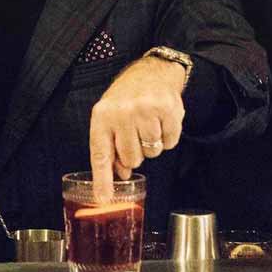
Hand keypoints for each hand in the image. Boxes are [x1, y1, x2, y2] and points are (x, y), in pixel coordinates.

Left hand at [88, 54, 187, 184]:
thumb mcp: (109, 117)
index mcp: (103, 116)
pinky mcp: (169, 111)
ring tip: (148, 125)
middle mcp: (123, 113)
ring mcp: (146, 111)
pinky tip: (161, 122)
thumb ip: (111, 146)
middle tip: (135, 135)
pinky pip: (170, 143)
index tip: (104, 199)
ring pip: (152, 153)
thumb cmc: (127, 99)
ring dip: (152, 145)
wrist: (152, 72)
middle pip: (132, 159)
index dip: (103, 179)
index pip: (101, 155)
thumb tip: (121, 175)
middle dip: (135, 154)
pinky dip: (168, 138)